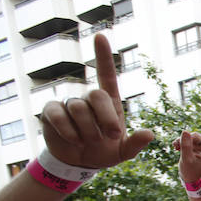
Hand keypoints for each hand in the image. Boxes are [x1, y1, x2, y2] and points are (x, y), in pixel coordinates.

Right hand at [40, 35, 152, 168]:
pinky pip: (58, 115)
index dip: (103, 56)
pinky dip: (69, 131)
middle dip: (106, 117)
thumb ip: (136, 143)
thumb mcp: (123, 152)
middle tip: (111, 136)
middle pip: (97, 95)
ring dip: (88, 130)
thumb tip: (150, 134)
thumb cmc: (103, 152)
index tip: (100, 36)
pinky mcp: (51, 112)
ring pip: (79, 108)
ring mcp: (68, 104)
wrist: (79, 163)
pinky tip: (75, 140)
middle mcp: (88, 99)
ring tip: (89, 142)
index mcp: (108, 103)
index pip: (105, 74)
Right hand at [173, 114, 200, 182]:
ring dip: (184, 140)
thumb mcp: (186, 160)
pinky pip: (187, 137)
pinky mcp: (193, 143)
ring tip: (177, 147)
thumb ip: (186, 147)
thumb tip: (186, 131)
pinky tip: (175, 146)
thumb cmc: (190, 170)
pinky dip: (180, 141)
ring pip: (195, 136)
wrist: (186, 174)